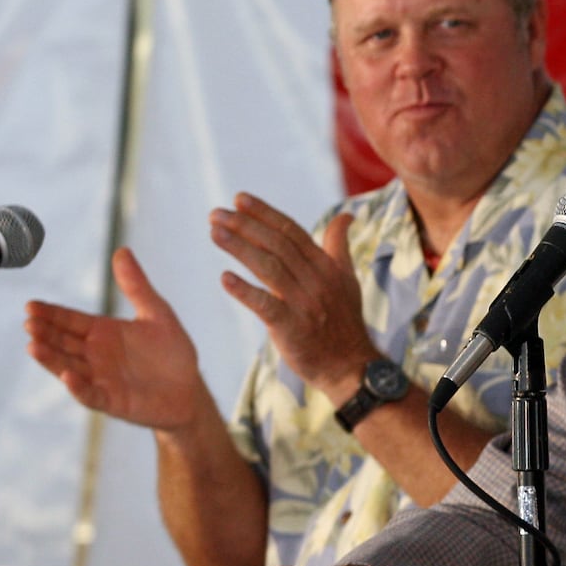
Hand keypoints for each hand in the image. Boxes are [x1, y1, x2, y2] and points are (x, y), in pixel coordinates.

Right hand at [25, 247, 213, 429]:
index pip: (70, 320)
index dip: (51, 313)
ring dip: (51, 358)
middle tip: (29, 322)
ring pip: (68, 366)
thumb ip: (137, 286)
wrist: (190, 389)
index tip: (31, 305)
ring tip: (34, 346)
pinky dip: (78, 386)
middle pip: (63, 342)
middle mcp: (95, 355)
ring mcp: (100, 378)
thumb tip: (122, 250)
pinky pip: (90, 393)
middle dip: (45, 333)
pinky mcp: (111, 400)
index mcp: (103, 332)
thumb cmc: (172, 352)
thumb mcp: (157, 313)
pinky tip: (68, 376)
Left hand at [211, 193, 375, 396]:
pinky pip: (266, 305)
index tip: (239, 199)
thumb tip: (346, 215)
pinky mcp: (292, 328)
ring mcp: (305, 304)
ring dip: (240, 248)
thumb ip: (339, 246)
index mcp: (326, 266)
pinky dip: (245, 291)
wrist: (350, 366)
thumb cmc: (343, 321)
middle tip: (215, 214)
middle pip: (277, 245)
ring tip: (215, 233)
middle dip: (246, 226)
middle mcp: (316, 280)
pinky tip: (225, 279)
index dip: (265, 214)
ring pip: (269, 268)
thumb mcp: (347, 279)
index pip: (292, 232)